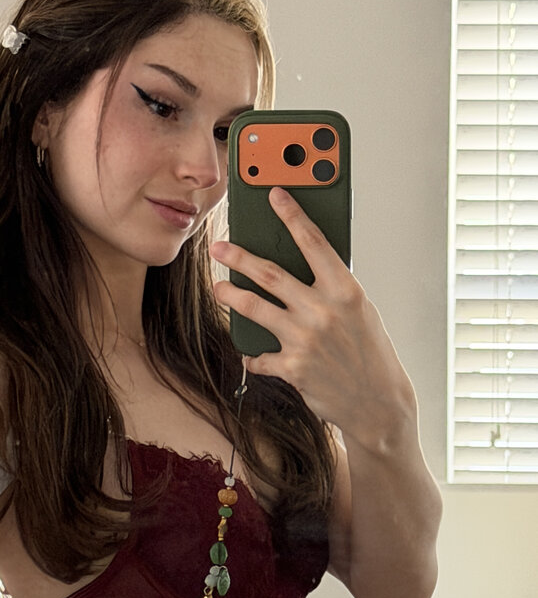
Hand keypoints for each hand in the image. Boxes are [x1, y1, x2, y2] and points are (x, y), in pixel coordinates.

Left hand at [211, 187, 415, 445]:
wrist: (377, 403)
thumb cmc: (371, 354)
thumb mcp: (361, 312)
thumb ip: (332, 290)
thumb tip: (302, 268)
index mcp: (345, 289)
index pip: (313, 242)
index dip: (291, 215)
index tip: (274, 194)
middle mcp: (322, 310)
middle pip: (270, 273)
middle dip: (239, 256)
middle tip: (219, 246)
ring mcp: (304, 339)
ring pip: (255, 308)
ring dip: (232, 296)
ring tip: (219, 288)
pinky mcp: (291, 368)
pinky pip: (260, 356)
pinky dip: (254, 355)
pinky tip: (252, 354)